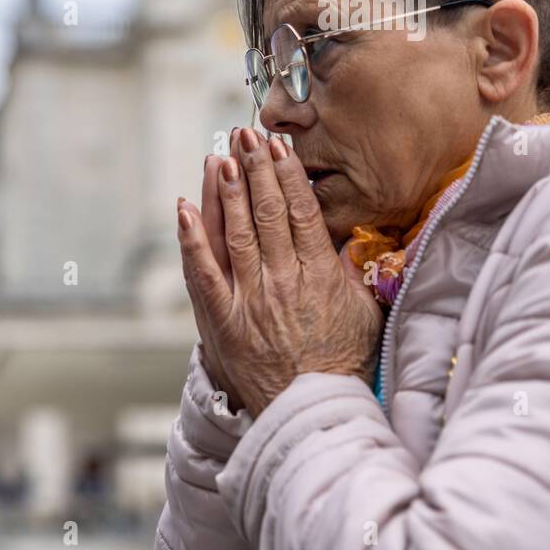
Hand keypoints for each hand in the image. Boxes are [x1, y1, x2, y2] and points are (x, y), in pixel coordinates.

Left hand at [177, 128, 383, 418]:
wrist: (312, 413)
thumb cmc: (343, 364)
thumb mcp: (365, 313)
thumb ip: (354, 272)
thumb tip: (352, 236)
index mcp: (320, 275)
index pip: (301, 211)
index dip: (288, 175)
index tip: (279, 148)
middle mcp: (283, 281)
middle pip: (266, 212)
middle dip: (255, 169)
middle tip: (246, 135)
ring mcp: (250, 300)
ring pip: (235, 233)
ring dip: (226, 191)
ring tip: (222, 157)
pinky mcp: (222, 321)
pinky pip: (202, 273)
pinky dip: (192, 239)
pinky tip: (184, 208)